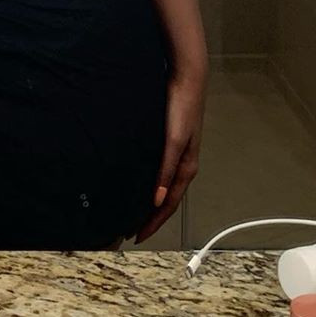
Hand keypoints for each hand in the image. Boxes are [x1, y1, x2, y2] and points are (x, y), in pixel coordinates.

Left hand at [134, 66, 206, 242]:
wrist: (186, 80)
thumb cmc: (180, 110)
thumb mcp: (172, 141)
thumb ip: (164, 170)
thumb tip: (156, 201)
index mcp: (185, 168)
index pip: (167, 205)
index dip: (153, 222)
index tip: (136, 236)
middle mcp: (182, 165)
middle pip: (165, 199)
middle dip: (151, 216)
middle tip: (129, 229)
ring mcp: (176, 154)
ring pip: (162, 186)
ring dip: (149, 200)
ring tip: (132, 210)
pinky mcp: (168, 142)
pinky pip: (158, 171)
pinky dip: (149, 182)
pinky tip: (137, 180)